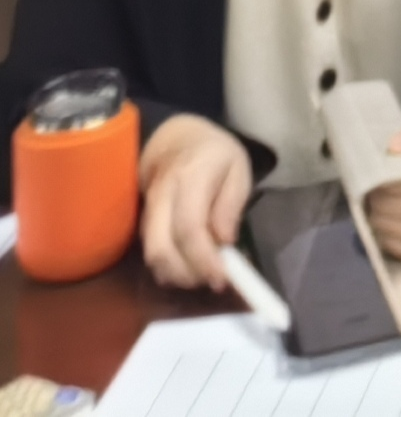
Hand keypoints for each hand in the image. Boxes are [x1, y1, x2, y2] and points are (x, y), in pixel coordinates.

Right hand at [139, 114, 252, 289]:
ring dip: (177, 274)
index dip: (203, 258)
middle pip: (161, 248)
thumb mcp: (237, 168)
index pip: (189, 227)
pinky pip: (151, 250)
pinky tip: (189, 269)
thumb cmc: (214, 153)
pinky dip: (169, 267)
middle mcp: (161, 197)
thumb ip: (230, 205)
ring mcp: (147, 210)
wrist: (173, 138)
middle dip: (187, 274)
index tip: (222, 278)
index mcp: (190, 177)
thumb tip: (224, 242)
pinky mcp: (142, 221)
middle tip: (214, 282)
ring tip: (204, 276)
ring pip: (151, 254)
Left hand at [362, 104, 400, 261]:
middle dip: (378, 189)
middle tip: (390, 177)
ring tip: (396, 193)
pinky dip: (386, 224)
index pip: (394, 182)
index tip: (390, 162)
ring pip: (380, 222)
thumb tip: (393, 148)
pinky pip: (385, 239)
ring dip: (379, 207)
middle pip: (383, 204)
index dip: (383, 171)